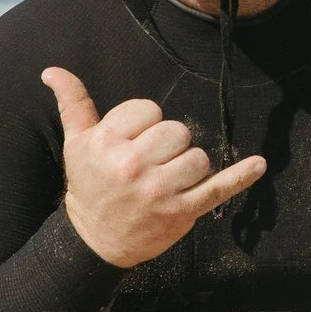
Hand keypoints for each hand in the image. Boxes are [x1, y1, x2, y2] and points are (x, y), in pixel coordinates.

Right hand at [43, 68, 265, 268]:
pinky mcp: (181, 212)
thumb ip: (72, 104)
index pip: (148, 110)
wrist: (95, 240)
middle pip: (176, 131)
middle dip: (168, 144)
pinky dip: (240, 176)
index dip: (144, 123)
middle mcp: (132, 166)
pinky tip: (258, 164)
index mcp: (106, 144)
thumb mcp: (76, 144)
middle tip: (150, 163)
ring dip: (188, 166)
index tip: (132, 142)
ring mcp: (159, 191)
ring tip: (167, 179)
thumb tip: (52, 70)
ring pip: (197, 156)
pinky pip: (218, 188)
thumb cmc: (89, 186)